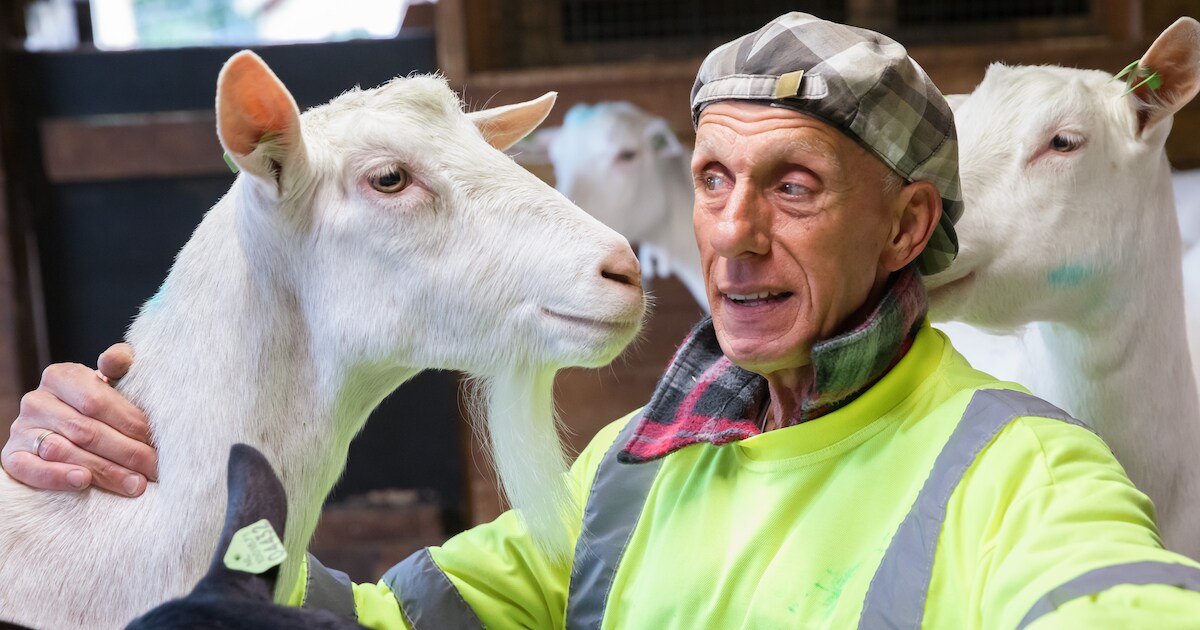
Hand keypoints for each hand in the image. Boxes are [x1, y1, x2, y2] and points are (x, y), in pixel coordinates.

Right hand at [1, 343, 157, 494]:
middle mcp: (36, 400)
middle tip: (155, 469)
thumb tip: (116, 359)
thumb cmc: (101, 404)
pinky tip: (83, 482)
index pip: (98, 401)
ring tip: (135, 484)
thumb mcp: (113, 382)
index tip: (158, 440)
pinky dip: (57, 477)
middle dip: (127, 452)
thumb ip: (120, 366)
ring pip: (64, 451)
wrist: (68, 426)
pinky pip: (30, 469)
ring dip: (104, 471)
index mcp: (61, 376)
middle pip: (86, 430)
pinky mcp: (12, 457)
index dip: (131, 422)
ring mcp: (21, 429)